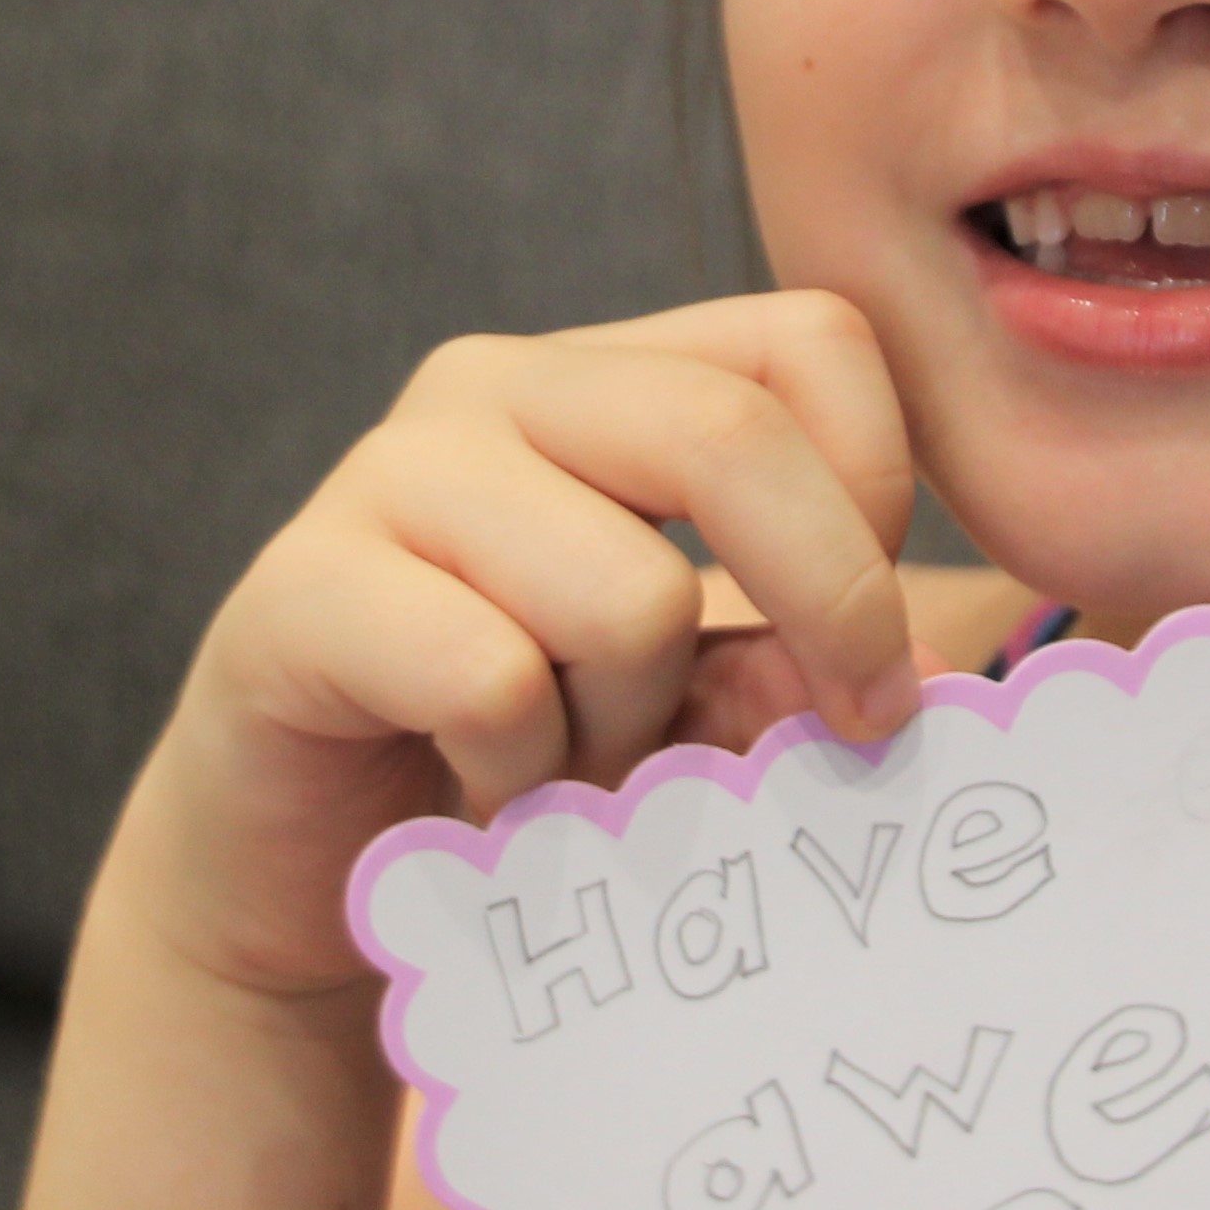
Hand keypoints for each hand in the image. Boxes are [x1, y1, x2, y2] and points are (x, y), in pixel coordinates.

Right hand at [134, 293, 928, 1009]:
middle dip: (829, 604)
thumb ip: (789, 667)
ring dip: (633, 726)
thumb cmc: (517, 757)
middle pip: (729, 434)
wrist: (300, 869)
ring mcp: (386, 476)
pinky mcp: (300, 593)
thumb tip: (909, 679)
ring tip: (570, 765)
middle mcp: (495, 388)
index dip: (879, 494)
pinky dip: (522, 775)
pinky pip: (493, 684)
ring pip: (627, 593)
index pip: (812, 340)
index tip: (878, 652)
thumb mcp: (692, 704)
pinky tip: (482, 790)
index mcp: (607, 377)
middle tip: (845, 736)